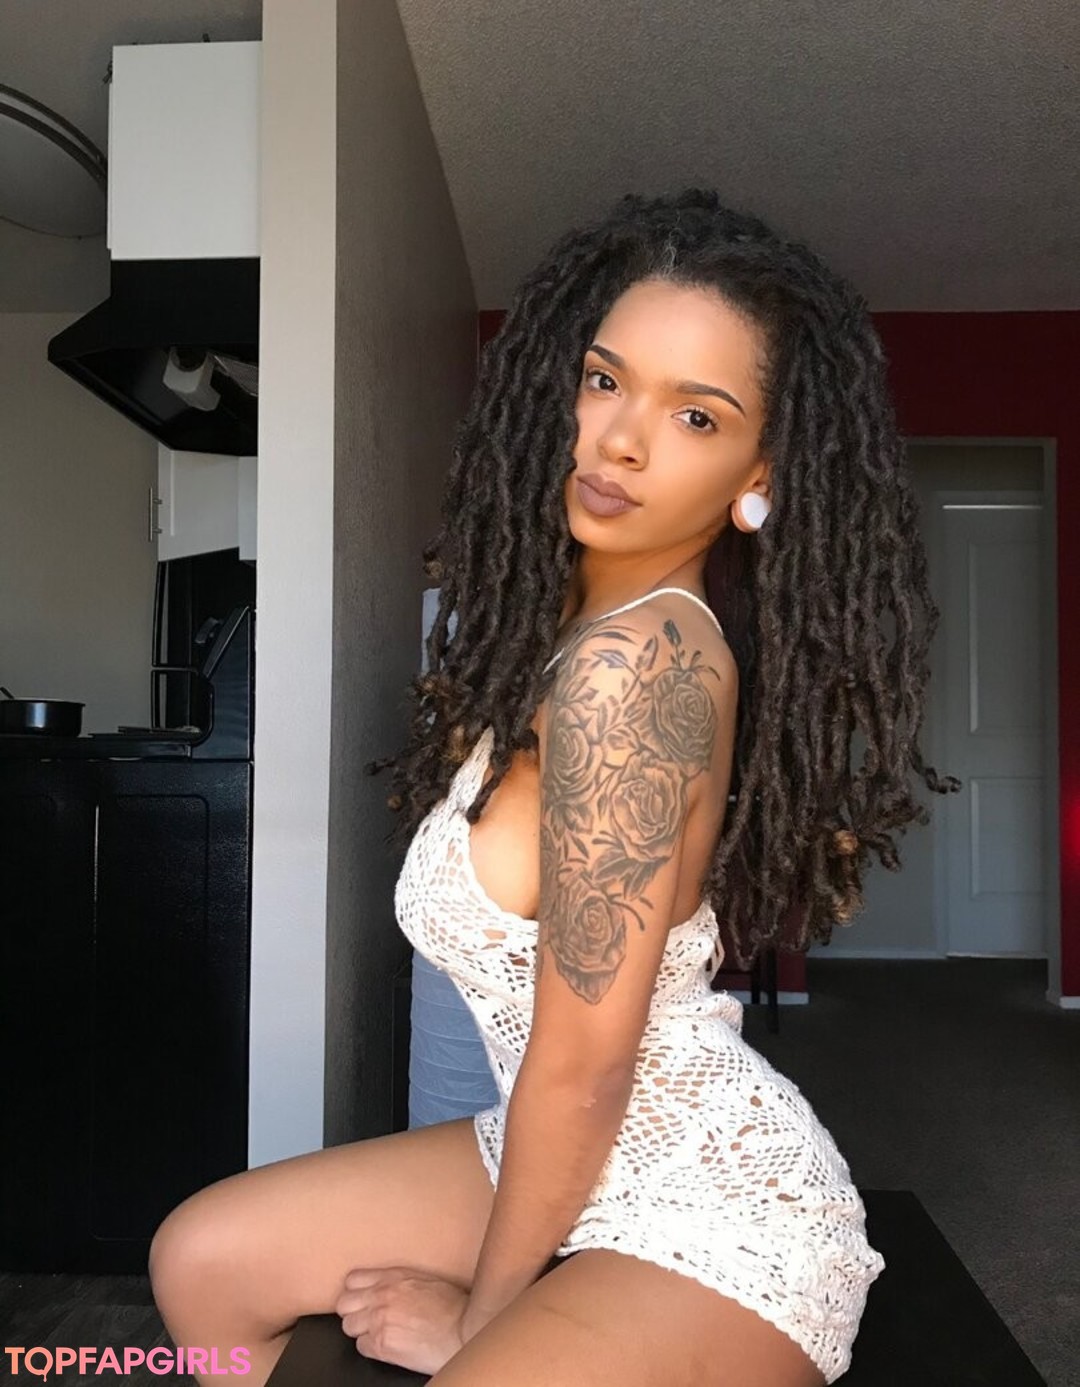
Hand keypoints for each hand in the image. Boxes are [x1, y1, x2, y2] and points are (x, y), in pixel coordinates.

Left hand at [335, 1265, 469, 1374]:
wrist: (463, 1330)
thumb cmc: (452, 1306)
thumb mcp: (423, 1280)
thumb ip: (399, 1282)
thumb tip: (387, 1287)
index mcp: (392, 1277)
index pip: (352, 1280)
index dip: (355, 1292)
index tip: (361, 1298)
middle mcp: (381, 1296)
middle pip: (343, 1304)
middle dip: (353, 1312)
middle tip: (366, 1318)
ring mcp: (379, 1321)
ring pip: (348, 1326)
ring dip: (360, 1330)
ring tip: (377, 1333)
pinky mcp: (382, 1345)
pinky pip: (360, 1347)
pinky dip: (370, 1348)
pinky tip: (385, 1345)